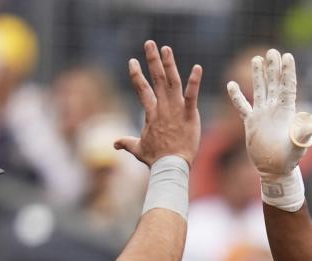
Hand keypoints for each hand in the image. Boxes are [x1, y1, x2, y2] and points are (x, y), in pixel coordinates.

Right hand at [115, 40, 202, 166]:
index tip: (132, 61)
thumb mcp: (138, 149)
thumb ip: (126, 143)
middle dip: (152, 60)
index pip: (141, 89)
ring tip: (166, 48)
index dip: (136, 75)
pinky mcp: (189, 114)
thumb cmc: (155, 159)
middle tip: (149, 43)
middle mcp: (162, 107)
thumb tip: (114, 144)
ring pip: (172, 82)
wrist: (170, 166)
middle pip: (156, 79)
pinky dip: (194, 81)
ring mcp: (175, 109)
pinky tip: (197, 67)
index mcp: (150, 113)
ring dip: (169, 64)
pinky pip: (191, 95)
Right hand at [226, 49, 311, 175]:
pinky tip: (230, 84)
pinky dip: (236, 97)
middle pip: (274, 84)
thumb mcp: (298, 146)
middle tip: (272, 51)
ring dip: (258, 75)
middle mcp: (274, 110)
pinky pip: (242, 106)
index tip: (287, 56)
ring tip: (256, 58)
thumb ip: (304, 134)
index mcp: (286, 112)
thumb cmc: (289, 159)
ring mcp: (262, 114)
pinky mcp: (251, 123)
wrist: (275, 170)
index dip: (287, 71)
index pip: (287, 87)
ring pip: (259, 90)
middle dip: (273, 67)